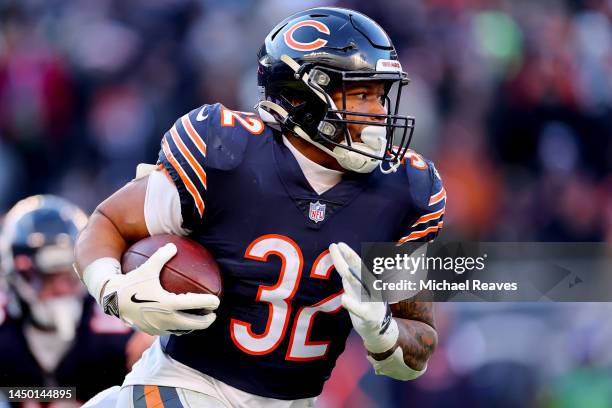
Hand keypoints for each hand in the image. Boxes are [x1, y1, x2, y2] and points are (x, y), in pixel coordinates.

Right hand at [101, 243, 219, 335]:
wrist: (112, 301)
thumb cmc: (131, 282)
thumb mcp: (147, 267)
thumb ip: (162, 256)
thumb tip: (174, 245)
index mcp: (168, 303)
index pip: (194, 304)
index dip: (208, 302)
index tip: (217, 300)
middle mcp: (165, 318)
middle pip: (193, 323)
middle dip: (206, 320)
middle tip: (213, 315)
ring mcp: (159, 327)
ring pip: (182, 330)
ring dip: (194, 326)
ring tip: (200, 320)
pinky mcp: (151, 331)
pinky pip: (170, 332)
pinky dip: (180, 328)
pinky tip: (181, 322)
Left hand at [329, 242, 397, 352]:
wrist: (377, 330)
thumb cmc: (366, 308)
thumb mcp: (358, 293)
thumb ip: (351, 282)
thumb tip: (343, 269)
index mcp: (366, 282)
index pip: (354, 266)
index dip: (345, 255)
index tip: (336, 244)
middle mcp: (370, 288)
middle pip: (358, 270)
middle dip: (349, 257)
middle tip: (339, 245)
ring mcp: (371, 301)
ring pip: (360, 287)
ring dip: (350, 277)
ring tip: (342, 269)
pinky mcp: (368, 315)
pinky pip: (360, 309)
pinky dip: (352, 304)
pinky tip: (344, 299)